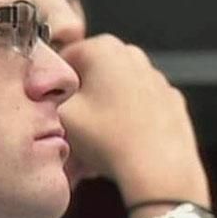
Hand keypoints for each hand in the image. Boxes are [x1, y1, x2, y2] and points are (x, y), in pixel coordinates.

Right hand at [60, 34, 209, 205]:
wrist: (158, 168)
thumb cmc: (111, 140)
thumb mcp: (60, 115)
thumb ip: (46, 96)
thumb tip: (48, 96)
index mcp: (102, 48)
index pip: (64, 58)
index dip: (54, 86)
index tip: (53, 107)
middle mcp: (132, 55)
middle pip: (92, 75)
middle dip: (81, 101)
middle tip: (72, 130)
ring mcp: (155, 77)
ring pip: (117, 92)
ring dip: (103, 113)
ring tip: (94, 144)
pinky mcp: (170, 100)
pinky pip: (140, 107)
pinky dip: (128, 121)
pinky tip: (119, 144)